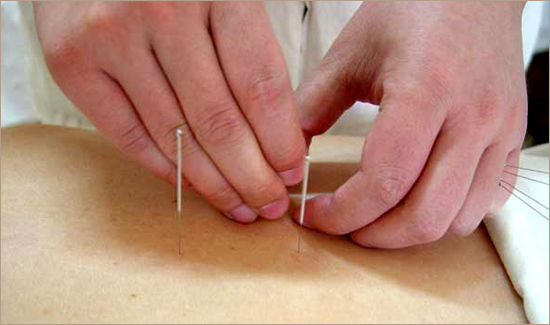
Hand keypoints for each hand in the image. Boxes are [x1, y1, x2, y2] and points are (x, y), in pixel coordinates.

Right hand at [34, 2, 305, 222]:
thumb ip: (250, 51)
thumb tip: (278, 133)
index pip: (259, 85)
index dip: (280, 139)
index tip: (291, 171)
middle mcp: (161, 11)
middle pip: (218, 120)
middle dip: (252, 175)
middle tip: (270, 204)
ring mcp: (110, 37)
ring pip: (175, 136)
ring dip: (213, 183)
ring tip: (240, 206)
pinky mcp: (71, 62)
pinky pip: (129, 135)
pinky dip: (167, 169)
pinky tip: (195, 188)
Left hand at [294, 2, 525, 247]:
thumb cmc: (412, 11)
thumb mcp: (351, 52)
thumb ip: (312, 104)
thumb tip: (283, 155)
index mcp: (426, 90)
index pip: (383, 180)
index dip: (341, 212)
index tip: (312, 213)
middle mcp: (473, 118)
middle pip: (424, 215)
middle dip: (373, 235)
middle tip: (342, 225)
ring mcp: (501, 132)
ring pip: (459, 219)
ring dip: (410, 232)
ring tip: (377, 216)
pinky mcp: (514, 139)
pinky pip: (489, 202)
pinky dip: (450, 215)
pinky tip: (420, 199)